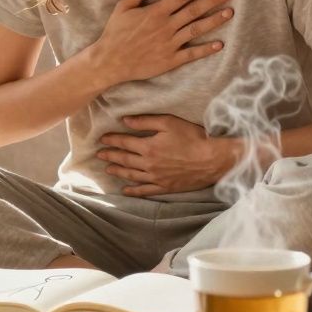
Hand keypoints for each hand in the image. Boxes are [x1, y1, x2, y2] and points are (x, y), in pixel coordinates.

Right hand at [87, 0, 234, 87]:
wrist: (110, 62)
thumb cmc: (115, 34)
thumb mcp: (122, 8)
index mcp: (155, 12)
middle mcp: (165, 26)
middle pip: (194, 10)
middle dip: (213, 0)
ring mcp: (169, 44)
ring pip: (196, 29)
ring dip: (214, 21)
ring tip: (230, 12)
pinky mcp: (170, 60)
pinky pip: (191, 54)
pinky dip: (206, 49)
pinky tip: (220, 44)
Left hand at [97, 114, 242, 196]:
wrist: (212, 159)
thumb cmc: (193, 137)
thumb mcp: (168, 122)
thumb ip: (145, 121)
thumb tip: (125, 120)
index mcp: (148, 146)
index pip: (124, 142)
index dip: (112, 140)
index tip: (102, 139)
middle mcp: (149, 163)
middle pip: (125, 159)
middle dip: (110, 156)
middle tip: (99, 155)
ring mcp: (156, 177)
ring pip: (131, 175)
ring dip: (118, 172)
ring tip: (107, 169)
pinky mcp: (165, 187)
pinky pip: (145, 190)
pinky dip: (133, 191)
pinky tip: (125, 191)